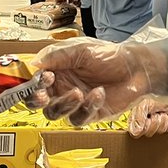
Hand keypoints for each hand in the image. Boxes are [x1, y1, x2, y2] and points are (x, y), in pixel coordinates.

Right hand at [29, 40, 167, 125]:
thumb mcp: (81, 48)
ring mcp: (73, 103)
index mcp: (55, 70)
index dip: (31, 83)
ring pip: (55, 114)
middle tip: (44, 97)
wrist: (136, 68)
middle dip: (37, 101)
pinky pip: (78, 118)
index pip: (33, 81)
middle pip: (37, 102)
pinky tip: (99, 94)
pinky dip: (87, 107)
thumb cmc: (109, 55)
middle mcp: (60, 87)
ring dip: (64, 105)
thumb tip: (34, 63)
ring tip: (78, 93)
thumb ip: (56, 55)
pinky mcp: (88, 115)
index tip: (43, 78)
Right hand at [128, 99, 167, 136]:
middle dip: (154, 123)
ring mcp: (157, 126)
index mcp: (136, 118)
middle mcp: (146, 124)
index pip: (135, 133)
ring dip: (162, 122)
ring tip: (162, 113)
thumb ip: (138, 117)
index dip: (142, 129)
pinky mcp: (167, 126)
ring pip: (158, 133)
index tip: (146, 120)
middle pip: (147, 134)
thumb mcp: (145, 104)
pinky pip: (167, 131)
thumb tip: (136, 132)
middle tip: (155, 114)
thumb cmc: (156, 95)